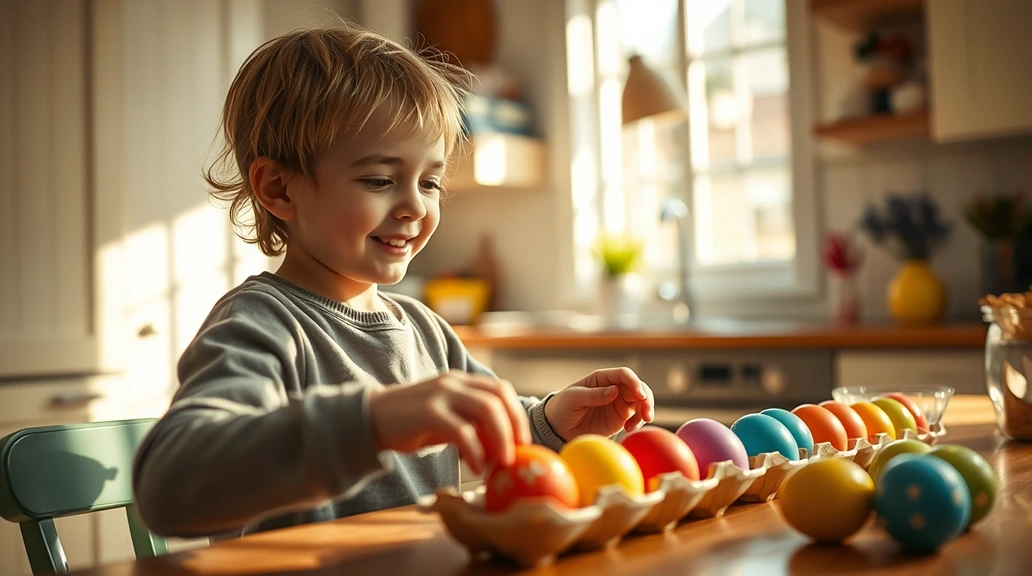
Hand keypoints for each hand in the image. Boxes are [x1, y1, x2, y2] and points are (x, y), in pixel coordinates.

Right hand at [367, 370, 530, 474]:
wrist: (370, 419)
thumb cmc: (411, 424)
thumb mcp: (445, 420)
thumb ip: (471, 425)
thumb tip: (500, 447)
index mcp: (460, 381)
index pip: (500, 389)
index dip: (516, 414)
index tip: (522, 441)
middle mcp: (454, 382)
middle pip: (498, 396)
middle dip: (514, 426)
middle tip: (518, 454)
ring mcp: (441, 394)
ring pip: (486, 408)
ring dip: (501, 437)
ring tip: (502, 462)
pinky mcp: (428, 412)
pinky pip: (462, 430)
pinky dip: (475, 450)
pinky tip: (476, 467)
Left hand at [543, 367, 654, 440]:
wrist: (558, 429)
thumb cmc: (562, 408)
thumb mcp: (573, 399)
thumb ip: (593, 394)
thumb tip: (614, 391)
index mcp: (601, 378)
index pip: (624, 374)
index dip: (634, 382)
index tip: (640, 395)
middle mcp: (613, 388)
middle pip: (638, 387)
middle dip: (646, 398)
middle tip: (647, 414)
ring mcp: (618, 403)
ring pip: (641, 401)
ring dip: (646, 410)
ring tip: (641, 422)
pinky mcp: (620, 418)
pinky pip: (637, 416)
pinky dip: (639, 421)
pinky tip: (629, 429)